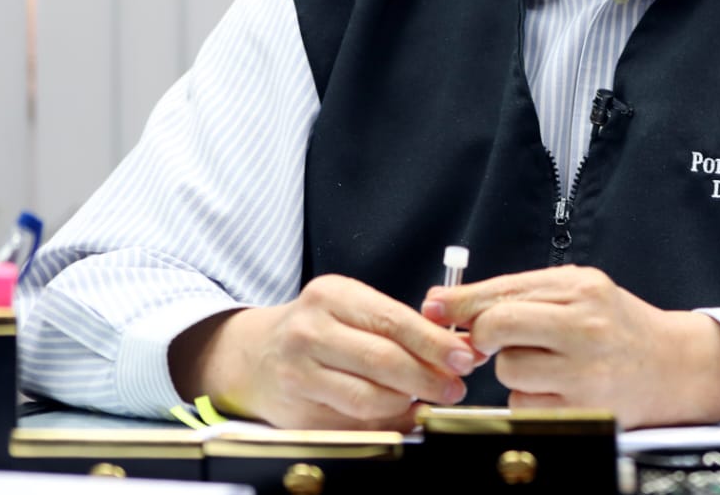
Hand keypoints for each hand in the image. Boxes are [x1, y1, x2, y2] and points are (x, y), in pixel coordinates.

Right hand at [169, 274, 477, 429]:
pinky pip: (353, 423)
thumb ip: (398, 324)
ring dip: (408, 403)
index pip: (393, 320)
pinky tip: (400, 414)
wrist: (255, 355)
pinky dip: (385, 423)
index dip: (434, 343)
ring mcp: (299, 374)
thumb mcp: (351, 306)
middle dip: (428, 378)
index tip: (464, 357)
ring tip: (428, 399)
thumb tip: (454, 349)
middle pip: (382, 361)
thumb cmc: (318, 326)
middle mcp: (310, 332)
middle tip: (454, 387)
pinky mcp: (297, 412)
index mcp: (331, 296)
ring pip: (368, 398)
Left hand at [422, 265, 719, 428]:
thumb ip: (521, 293)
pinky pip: (525, 406)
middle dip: (482, 336)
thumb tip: (448, 303)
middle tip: (488, 342)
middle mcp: (585, 326)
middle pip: (498, 327)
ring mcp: (585, 371)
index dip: (460, 303)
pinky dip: (531, 400)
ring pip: (509, 370)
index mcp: (582, 289)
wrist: (676, 366)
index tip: (434, 309)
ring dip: (515, 370)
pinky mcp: (583, 409)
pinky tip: (559, 388)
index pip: (504, 292)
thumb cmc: (620, 327)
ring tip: (549, 363)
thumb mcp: (581, 291)